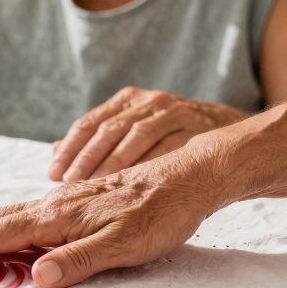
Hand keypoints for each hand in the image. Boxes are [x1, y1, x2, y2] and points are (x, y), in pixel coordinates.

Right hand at [0, 152, 220, 287]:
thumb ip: (81, 260)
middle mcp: (52, 205)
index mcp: (58, 217)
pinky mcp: (72, 201)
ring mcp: (61, 201)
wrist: (189, 176)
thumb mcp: (127, 246)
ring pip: (0, 214)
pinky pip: (19, 213)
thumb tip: (38, 276)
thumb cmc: (162, 215)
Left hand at [48, 87, 245, 181]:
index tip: (53, 172)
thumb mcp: (137, 134)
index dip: (70, 147)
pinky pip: (168, 145)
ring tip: (95, 186)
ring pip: (136, 135)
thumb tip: (53, 151)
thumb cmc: (175, 142)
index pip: (90, 122)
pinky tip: (135, 184)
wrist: (233, 141)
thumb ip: (99, 142)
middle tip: (69, 182)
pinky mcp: (197, 125)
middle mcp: (148, 101)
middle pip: (109, 128)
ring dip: (114, 161)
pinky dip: (149, 164)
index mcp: (128, 101)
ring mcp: (174, 111)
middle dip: (86, 156)